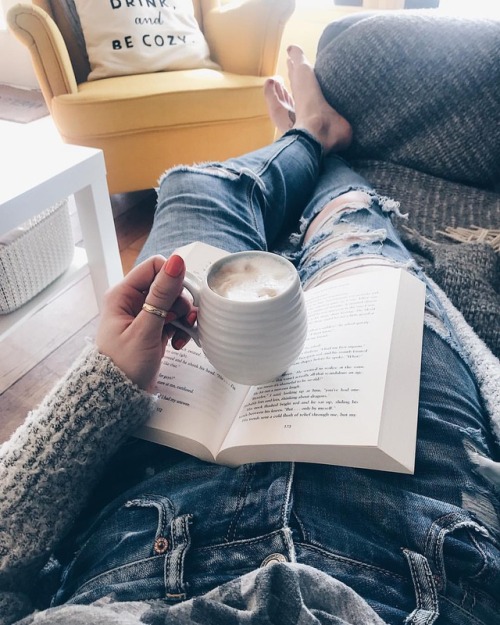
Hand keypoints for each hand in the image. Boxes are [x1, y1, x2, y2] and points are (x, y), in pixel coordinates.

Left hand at [96, 254, 194, 390]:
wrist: (117, 398)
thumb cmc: (123, 365)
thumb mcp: (145, 328)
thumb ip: (162, 294)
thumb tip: (177, 262)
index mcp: (123, 294)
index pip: (155, 266)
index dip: (173, 279)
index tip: (180, 299)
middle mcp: (133, 301)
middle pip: (168, 285)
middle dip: (180, 302)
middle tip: (181, 320)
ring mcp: (144, 316)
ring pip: (174, 303)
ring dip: (183, 318)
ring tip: (180, 335)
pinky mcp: (153, 330)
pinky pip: (174, 320)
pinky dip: (180, 329)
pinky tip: (178, 344)